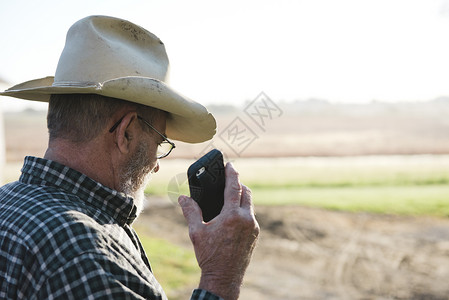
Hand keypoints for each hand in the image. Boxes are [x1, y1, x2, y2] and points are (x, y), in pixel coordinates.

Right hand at [178, 162, 259, 299]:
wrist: (224, 278)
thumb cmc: (209, 255)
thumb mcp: (196, 232)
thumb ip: (191, 211)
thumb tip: (182, 198)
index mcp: (232, 216)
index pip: (234, 187)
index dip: (232, 174)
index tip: (230, 165)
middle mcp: (247, 219)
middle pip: (247, 193)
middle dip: (239, 184)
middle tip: (230, 180)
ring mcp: (253, 228)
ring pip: (250, 205)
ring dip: (242, 198)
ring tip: (231, 197)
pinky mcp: (255, 236)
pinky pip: (251, 217)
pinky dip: (244, 211)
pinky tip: (235, 215)